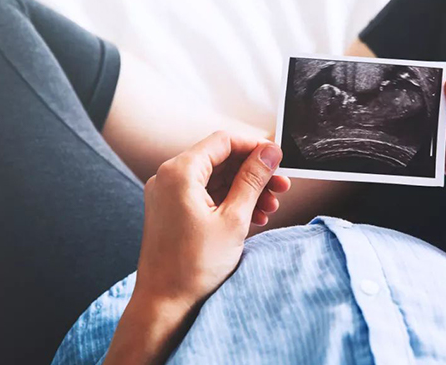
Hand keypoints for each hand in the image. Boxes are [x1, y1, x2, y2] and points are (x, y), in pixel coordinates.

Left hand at [134, 131, 289, 309]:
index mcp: (180, 172)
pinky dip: (230, 201)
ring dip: (246, 189)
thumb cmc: (192, 266)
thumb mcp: (234, 218)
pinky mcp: (173, 210)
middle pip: (221, 159)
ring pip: (216, 178)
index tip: (277, 159)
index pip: (224, 141)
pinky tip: (254, 216)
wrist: (164, 304)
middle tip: (280, 186)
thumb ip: (253, 180)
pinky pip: (207, 195)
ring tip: (271, 206)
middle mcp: (169, 177)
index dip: (255, 147)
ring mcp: (169, 194)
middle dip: (254, 172)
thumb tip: (270, 152)